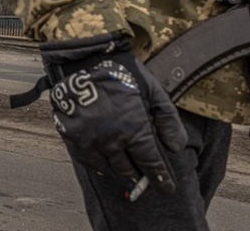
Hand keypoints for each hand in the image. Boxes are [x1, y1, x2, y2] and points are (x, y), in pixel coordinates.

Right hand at [41, 34, 187, 195]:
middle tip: (144, 181)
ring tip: (127, 174)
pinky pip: (87, 161)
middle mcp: (112, 141)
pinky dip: (99, 167)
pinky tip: (105, 166)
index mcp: (135, 130)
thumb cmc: (122, 73)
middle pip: (129, 170)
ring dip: (120, 173)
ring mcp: (90, 141)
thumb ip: (168, 120)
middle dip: (139, 177)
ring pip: (108, 168)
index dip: (160, 179)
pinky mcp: (72, 137)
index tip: (167, 189)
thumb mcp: (153, 91)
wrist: (84, 60)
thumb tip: (176, 146)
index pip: (151, 165)